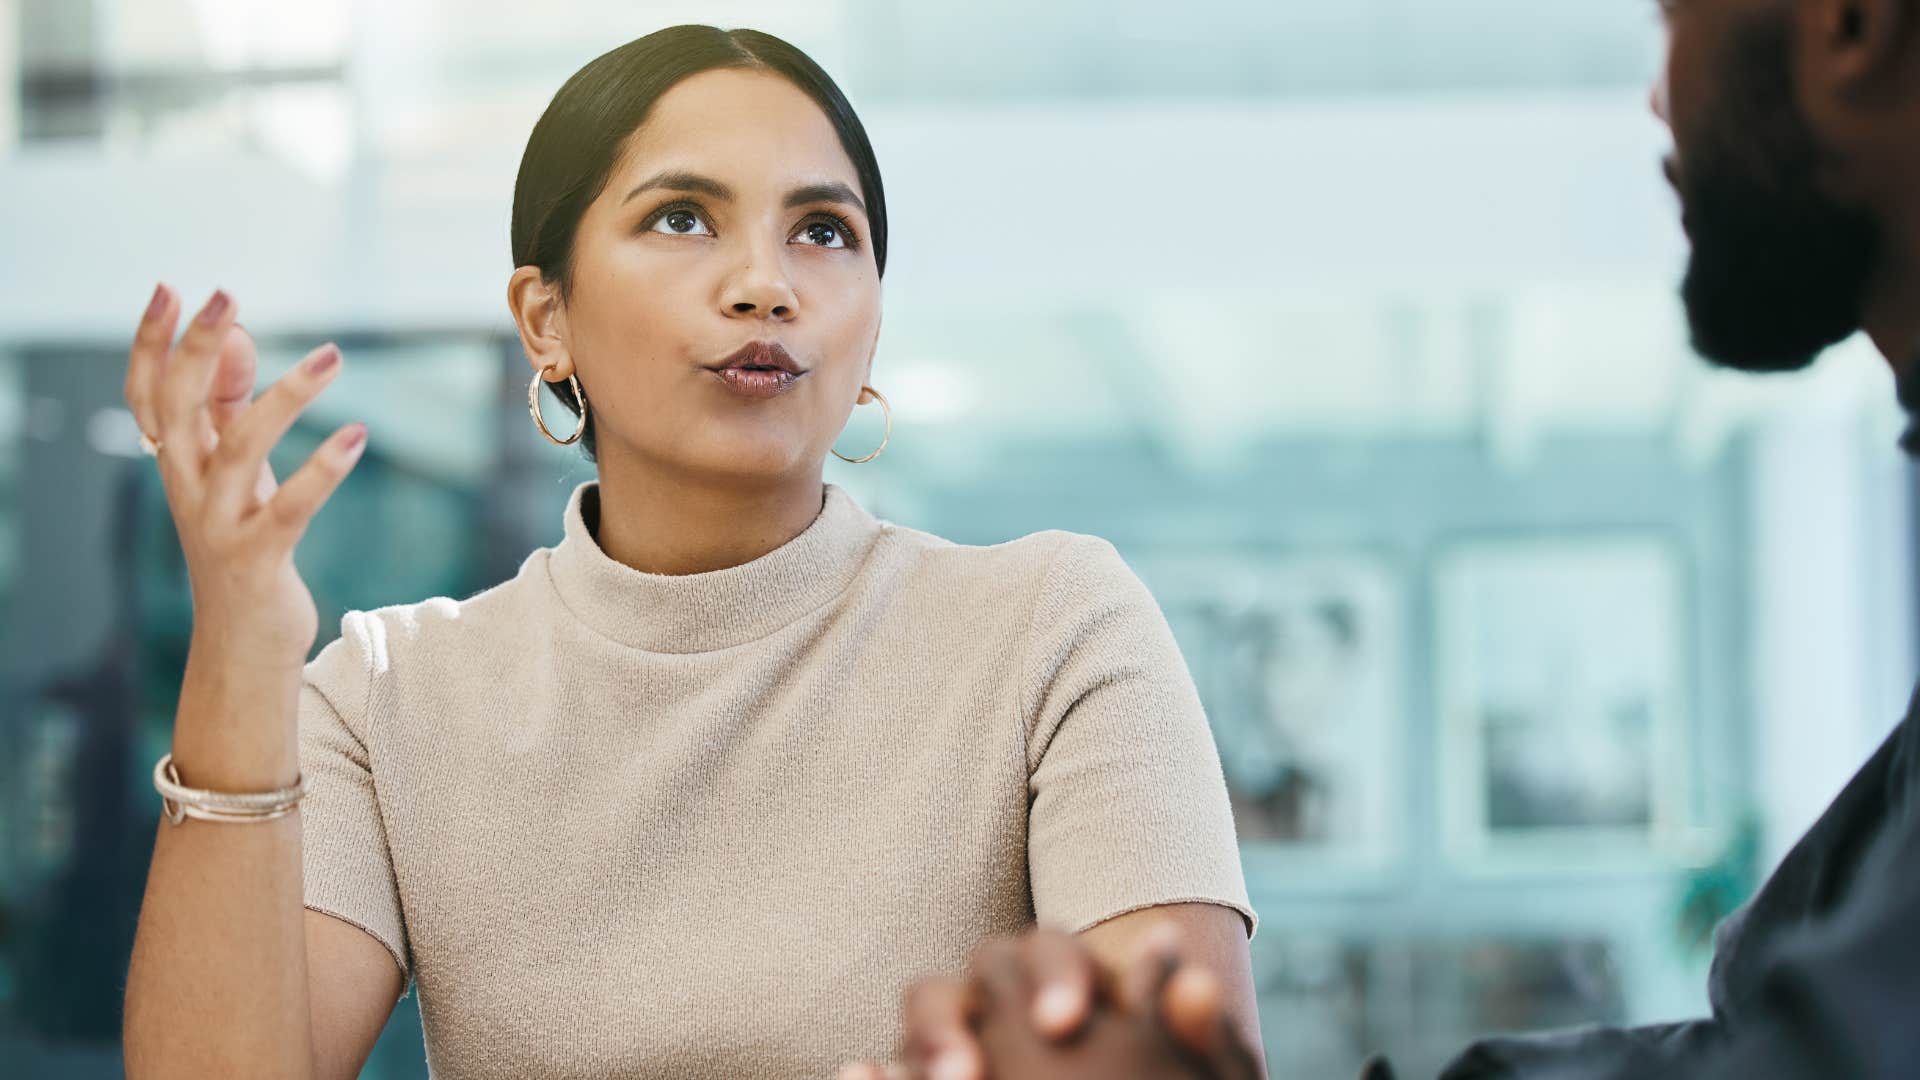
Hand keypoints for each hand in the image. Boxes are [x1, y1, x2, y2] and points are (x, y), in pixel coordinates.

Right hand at [124, 285, 365, 673]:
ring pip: (239, 449)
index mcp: (177, 463)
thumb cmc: (243, 542)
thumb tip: (237, 334)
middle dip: (198, 348)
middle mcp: (187, 488)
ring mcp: (218, 524)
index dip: (152, 343)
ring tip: (332, 356)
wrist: (242, 642)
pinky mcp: (258, 557)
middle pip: (179, 407)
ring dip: (285, 397)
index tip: (170, 289)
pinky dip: (323, 470)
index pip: (148, 394)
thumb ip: (231, 406)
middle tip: (224, 295)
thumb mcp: (235, 472)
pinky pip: (289, 507)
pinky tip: (357, 436)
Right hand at [844, 927, 1261, 1079]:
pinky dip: (873, 1071)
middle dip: (981, 1009)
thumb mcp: (1177, 1062)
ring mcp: (962, 1024)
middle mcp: (1009, 985)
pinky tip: (859, 1074)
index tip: (1065, 1022)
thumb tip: (1202, 988)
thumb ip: (1186, 1028)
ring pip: (928, 1003)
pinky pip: (890, 1062)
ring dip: (929, 1037)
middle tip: (978, 1068)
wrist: (1107, 1073)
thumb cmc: (1151, 1072)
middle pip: (983, 968)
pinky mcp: (926, 1062)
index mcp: (1069, 972)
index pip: (1052, 949)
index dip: (1055, 978)